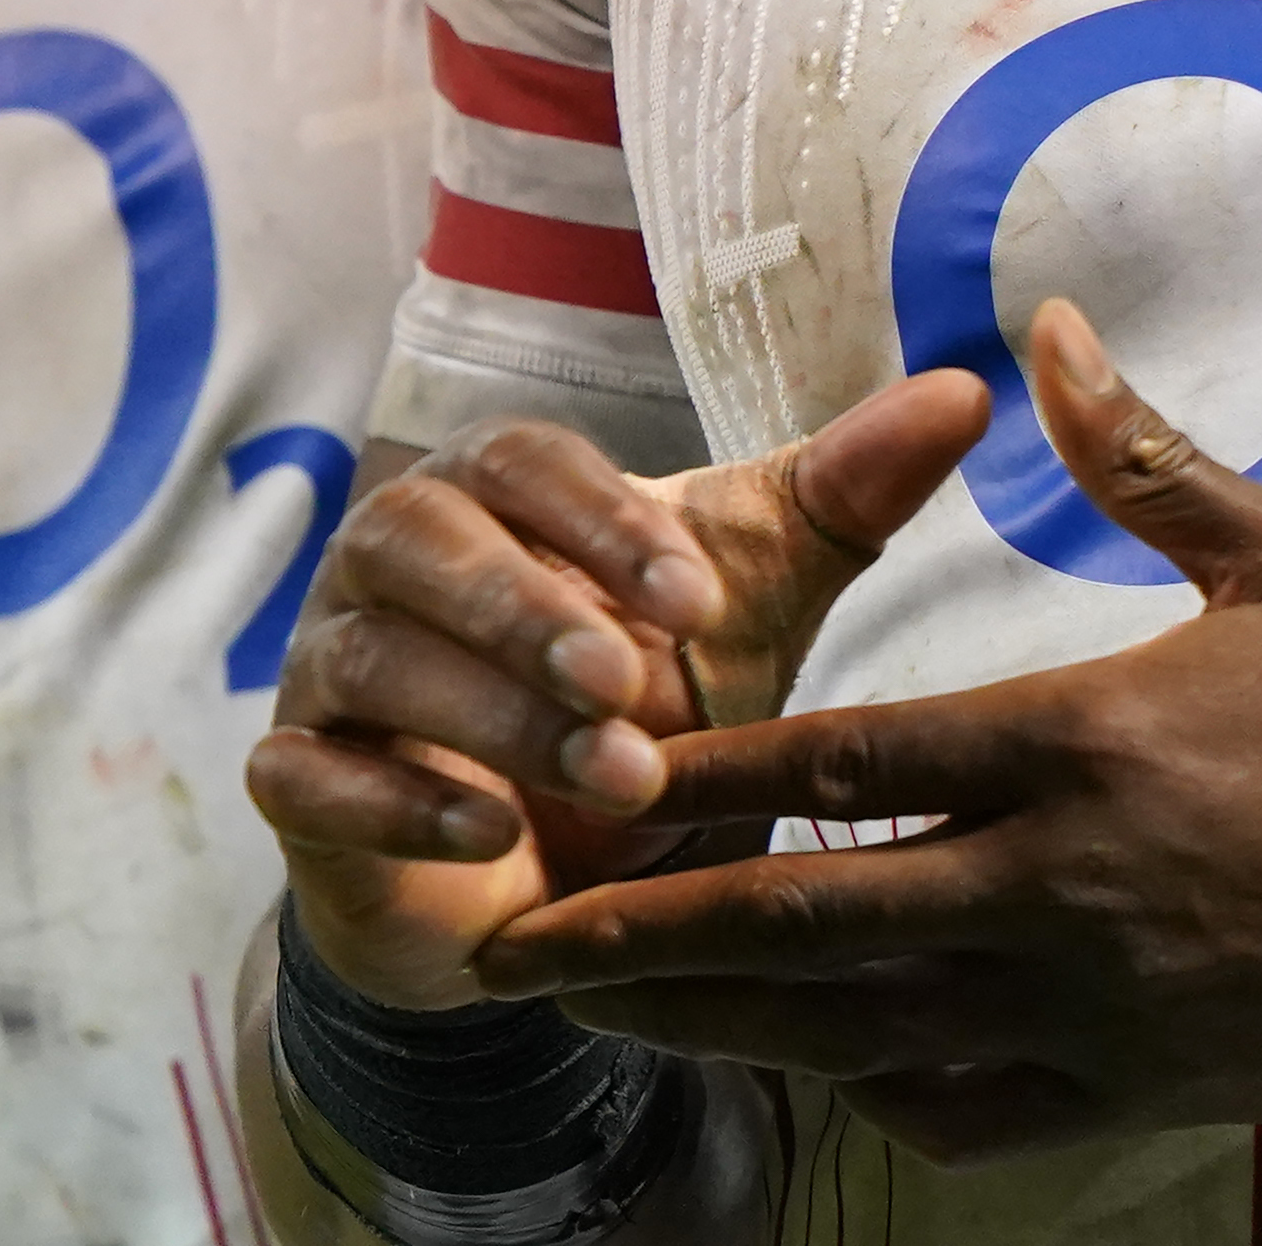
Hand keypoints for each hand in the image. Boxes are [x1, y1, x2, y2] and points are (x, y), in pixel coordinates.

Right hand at [247, 377, 987, 1009]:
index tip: (699, 596)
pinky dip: (395, 802)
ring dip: (489, 715)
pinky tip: (492, 833)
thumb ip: (845, 498)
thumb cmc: (650, 700)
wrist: (555, 871)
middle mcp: (393, 554)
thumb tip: (964, 390)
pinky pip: (309, 774)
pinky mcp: (297, 779)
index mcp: (493, 489)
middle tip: (632, 688)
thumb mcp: (753, 601)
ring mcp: (331, 665)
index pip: (525, 462)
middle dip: (530, 611)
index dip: (603, 520)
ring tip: (610, 775)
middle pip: (426, 539)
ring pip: (374, 656)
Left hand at [470, 302, 1261, 1162]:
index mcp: (1082, 741)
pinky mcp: (1146, 1094)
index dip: (691, 770)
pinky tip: (802, 1070)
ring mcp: (1098, 1012)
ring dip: (714, 1022)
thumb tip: (1039, 330)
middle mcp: (1063, 890)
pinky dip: (866, 1092)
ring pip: (856, 1030)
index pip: (835, 764)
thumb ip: (1141, 454)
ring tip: (600, 1012)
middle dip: (640, 934)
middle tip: (515, 937)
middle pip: (798, 922)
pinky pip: (965, 1113)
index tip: (583, 764)